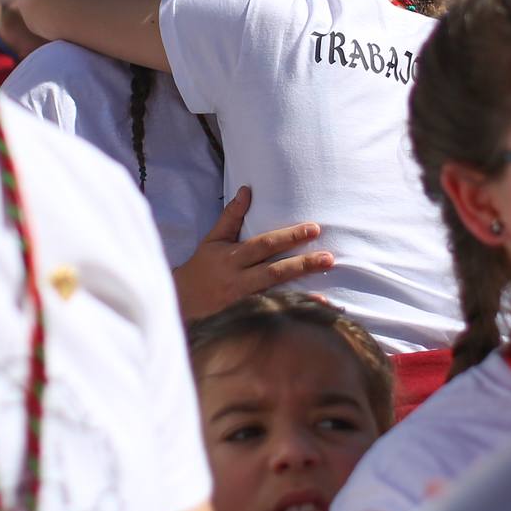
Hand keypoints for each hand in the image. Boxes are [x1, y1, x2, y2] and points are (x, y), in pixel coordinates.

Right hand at [172, 186, 331, 319]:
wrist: (181, 303)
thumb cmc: (201, 268)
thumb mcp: (212, 240)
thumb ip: (231, 217)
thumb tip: (247, 190)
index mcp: (230, 256)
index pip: (263, 244)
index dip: (288, 237)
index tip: (313, 229)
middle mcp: (237, 279)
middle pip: (273, 271)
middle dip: (302, 264)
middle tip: (328, 258)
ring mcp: (241, 302)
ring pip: (274, 296)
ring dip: (302, 295)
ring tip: (326, 296)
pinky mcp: (245, 320)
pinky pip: (272, 317)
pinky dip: (291, 315)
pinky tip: (311, 316)